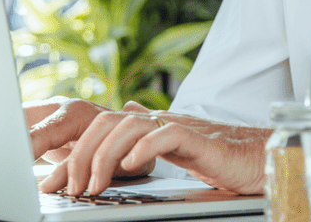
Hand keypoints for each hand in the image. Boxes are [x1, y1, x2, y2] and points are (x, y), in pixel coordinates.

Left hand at [25, 97, 269, 195]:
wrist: (257, 156)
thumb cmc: (216, 158)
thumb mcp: (171, 151)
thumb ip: (145, 140)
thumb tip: (120, 130)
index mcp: (148, 124)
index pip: (100, 128)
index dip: (72, 154)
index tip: (52, 185)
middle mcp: (159, 120)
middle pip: (106, 121)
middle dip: (80, 154)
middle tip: (69, 189)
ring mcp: (177, 125)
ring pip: (129, 125)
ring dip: (104, 156)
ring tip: (94, 186)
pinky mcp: (199, 138)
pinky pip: (166, 134)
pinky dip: (144, 148)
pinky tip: (131, 166)